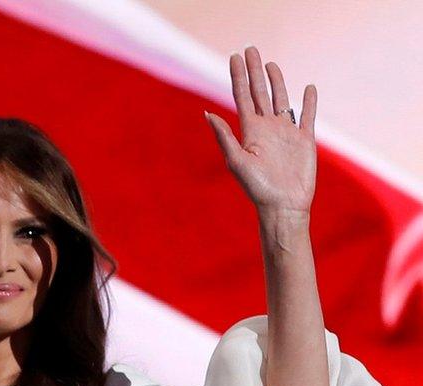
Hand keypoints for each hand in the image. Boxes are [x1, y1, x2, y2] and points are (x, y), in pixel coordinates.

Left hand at [205, 46, 316, 217]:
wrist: (283, 205)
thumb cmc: (257, 188)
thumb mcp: (236, 161)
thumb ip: (224, 136)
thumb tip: (207, 113)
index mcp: (250, 131)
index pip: (242, 96)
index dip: (238, 76)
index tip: (235, 57)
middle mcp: (267, 128)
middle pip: (260, 92)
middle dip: (254, 71)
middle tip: (251, 49)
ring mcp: (286, 132)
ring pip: (281, 99)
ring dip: (277, 81)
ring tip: (270, 64)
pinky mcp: (305, 140)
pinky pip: (307, 115)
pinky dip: (309, 102)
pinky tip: (308, 88)